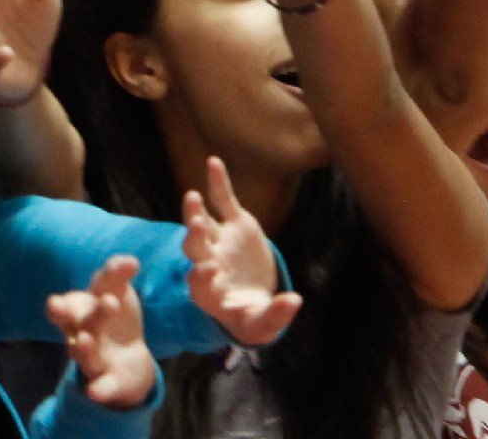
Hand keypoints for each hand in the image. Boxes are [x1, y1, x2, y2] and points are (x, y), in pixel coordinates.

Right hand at [46, 256, 156, 411]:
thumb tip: (130, 260)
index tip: (56, 302)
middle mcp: (82, 335)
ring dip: (84, 349)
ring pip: (85, 357)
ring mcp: (94, 360)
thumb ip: (117, 275)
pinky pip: (102, 386)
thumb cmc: (115, 318)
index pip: (67, 307)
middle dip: (89, 316)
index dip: (60, 307)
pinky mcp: (109, 381)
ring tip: (87, 339)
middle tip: (110, 302)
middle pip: (81, 326)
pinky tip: (95, 392)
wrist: (129, 358)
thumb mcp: (116, 292)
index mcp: (80, 313)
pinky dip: (98, 389)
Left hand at [182, 158, 304, 347]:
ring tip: (192, 196)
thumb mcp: (265, 324)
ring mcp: (218, 242)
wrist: (256, 299)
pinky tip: (213, 163)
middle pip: (194, 250)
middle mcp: (207, 264)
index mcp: (208, 293)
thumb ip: (277, 315)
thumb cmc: (255, 318)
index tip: (208, 270)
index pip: (199, 284)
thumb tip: (295, 301)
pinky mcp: (234, 225)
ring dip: (195, 211)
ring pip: (201, 224)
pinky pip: (223, 201)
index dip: (201, 278)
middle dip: (194, 238)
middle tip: (195, 227)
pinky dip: (218, 183)